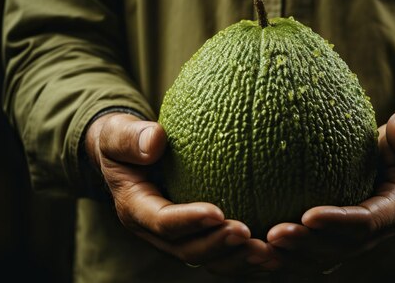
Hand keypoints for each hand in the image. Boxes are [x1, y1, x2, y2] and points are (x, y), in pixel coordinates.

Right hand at [85, 113, 276, 276]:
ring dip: (239, 260)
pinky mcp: (195, 237)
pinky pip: (222, 254)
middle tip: (248, 234)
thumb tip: (155, 140)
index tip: (219, 212)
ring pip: (208, 259)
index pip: (163, 221)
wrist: (125, 157)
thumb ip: (129, 137)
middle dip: (219, 247)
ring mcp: (177, 238)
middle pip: (188, 250)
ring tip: (270, 253)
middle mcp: (156, 232)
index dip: (190, 221)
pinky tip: (278, 252)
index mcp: (136, 209)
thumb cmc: (124, 142)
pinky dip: (247, 257)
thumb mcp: (117, 134)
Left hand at [266, 111, 394, 275]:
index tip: (308, 214)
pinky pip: (309, 252)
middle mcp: (376, 232)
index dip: (338, 222)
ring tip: (257, 247)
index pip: (366, 222)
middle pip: (339, 248)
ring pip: (320, 258)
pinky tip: (253, 244)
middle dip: (306, 245)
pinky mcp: (337, 238)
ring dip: (289, 256)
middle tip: (273, 235)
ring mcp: (355, 240)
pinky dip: (284, 253)